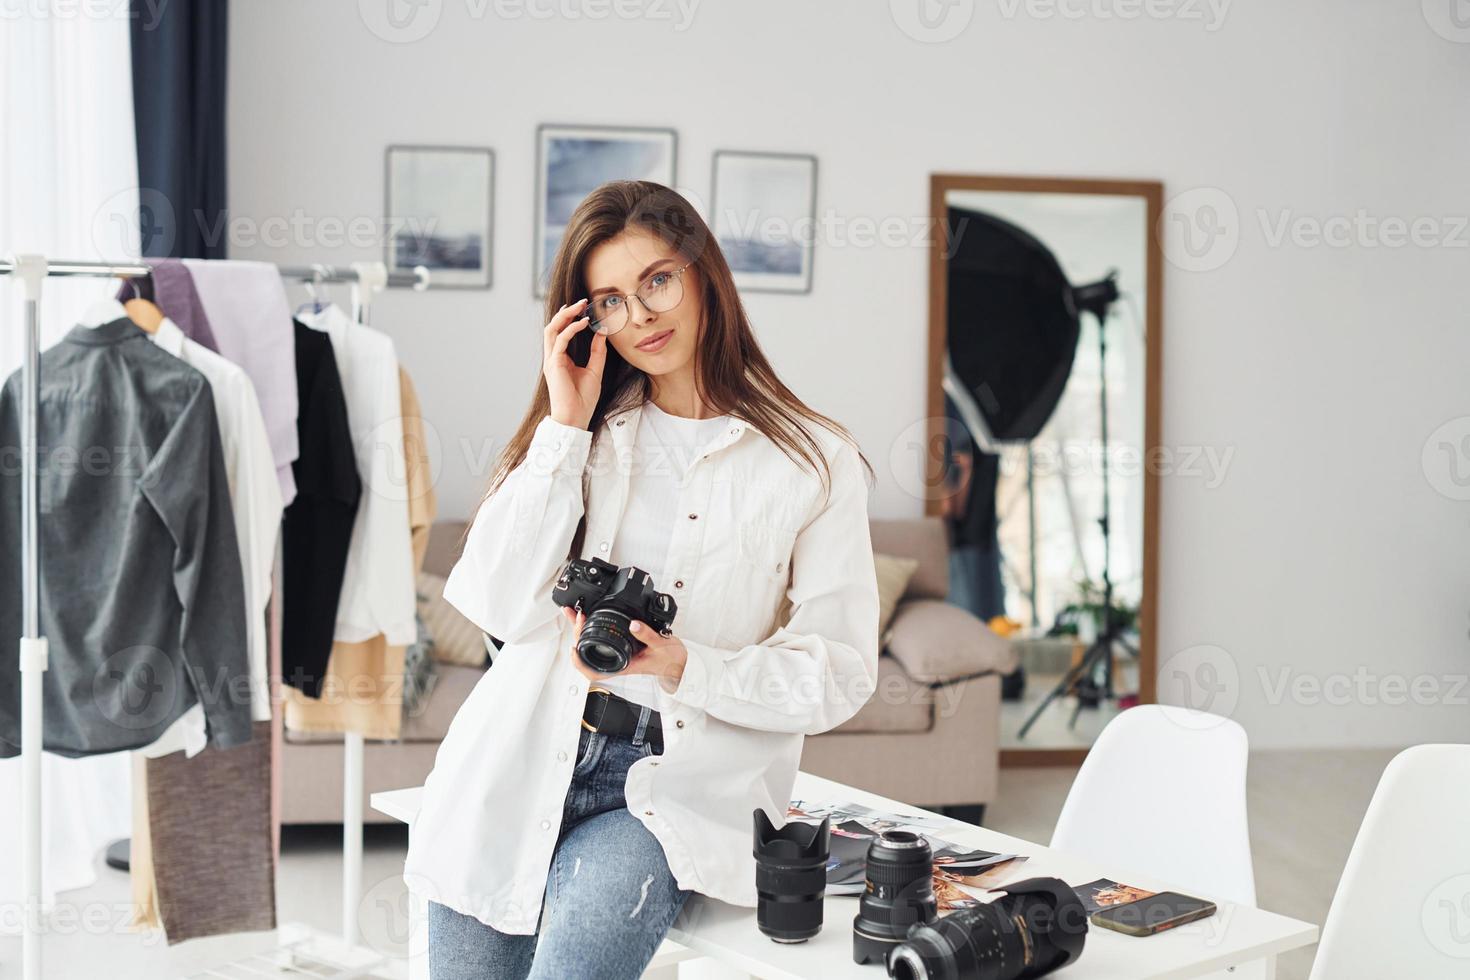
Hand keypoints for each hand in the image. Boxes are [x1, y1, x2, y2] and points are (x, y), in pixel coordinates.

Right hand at [543, 298, 607, 429]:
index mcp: (561, 359)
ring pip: (552, 329)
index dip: (570, 319)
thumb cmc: (583, 400)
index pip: (561, 333)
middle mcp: (553, 358)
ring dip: (565, 316)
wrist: (575, 418)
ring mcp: (552, 360)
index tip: (583, 309)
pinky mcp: (554, 364)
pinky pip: (560, 340)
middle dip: (566, 312)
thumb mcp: (595, 371)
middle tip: (581, 302)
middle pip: (554, 327)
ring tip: (579, 307)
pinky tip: (584, 323)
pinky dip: (571, 329)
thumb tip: (601, 333)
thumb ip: (597, 352)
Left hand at [561, 607, 687, 691]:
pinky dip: (595, 629)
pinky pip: (604, 639)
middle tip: (576, 616)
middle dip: (578, 633)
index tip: (574, 647)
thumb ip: (646, 634)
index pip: (594, 671)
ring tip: (577, 614)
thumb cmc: (672, 661)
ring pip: (594, 644)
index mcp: (624, 665)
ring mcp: (620, 654)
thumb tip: (632, 624)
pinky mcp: (625, 647)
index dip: (580, 662)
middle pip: (589, 653)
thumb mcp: (660, 645)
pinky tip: (592, 620)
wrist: (682, 663)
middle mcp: (619, 661)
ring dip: (583, 630)